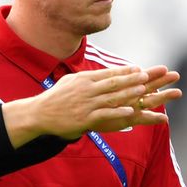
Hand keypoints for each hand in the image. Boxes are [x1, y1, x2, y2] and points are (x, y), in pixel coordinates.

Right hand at [1, 65, 181, 147]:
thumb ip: (86, 78)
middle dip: (132, 79)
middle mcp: (86, 89)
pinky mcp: (85, 118)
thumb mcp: (70, 82)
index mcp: (84, 79)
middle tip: (148, 75)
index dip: (125, 72)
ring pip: (112, 97)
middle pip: (113, 83)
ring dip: (129, 93)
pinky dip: (118, 113)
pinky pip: (105, 114)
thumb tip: (100, 74)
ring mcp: (86, 103)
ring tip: (144, 90)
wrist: (39, 113)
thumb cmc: (55, 98)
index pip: (108, 74)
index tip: (139, 69)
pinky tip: (131, 112)